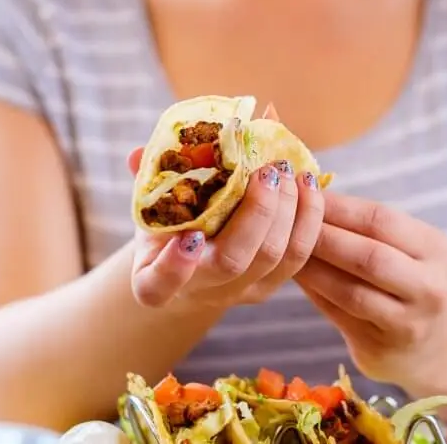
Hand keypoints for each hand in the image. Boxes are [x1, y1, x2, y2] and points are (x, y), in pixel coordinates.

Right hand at [126, 147, 324, 308]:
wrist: (191, 259)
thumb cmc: (167, 224)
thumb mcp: (151, 203)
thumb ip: (146, 179)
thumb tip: (138, 154)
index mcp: (155, 279)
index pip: (157, 286)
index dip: (173, 268)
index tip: (190, 238)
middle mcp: (199, 292)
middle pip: (233, 262)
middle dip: (256, 214)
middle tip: (266, 172)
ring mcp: (240, 292)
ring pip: (274, 257)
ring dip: (288, 209)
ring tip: (288, 170)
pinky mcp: (272, 284)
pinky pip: (299, 256)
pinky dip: (309, 216)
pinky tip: (307, 183)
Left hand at [294, 193, 446, 383]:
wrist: (428, 343)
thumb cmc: (403, 280)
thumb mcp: (402, 249)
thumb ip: (362, 228)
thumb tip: (306, 195)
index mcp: (434, 247)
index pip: (381, 220)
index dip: (339, 207)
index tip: (304, 193)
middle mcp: (429, 285)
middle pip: (369, 256)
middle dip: (324, 237)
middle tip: (288, 222)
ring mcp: (409, 322)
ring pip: (351, 291)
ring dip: (313, 268)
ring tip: (285, 249)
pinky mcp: (382, 347)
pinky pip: (339, 315)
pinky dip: (313, 292)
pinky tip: (293, 276)